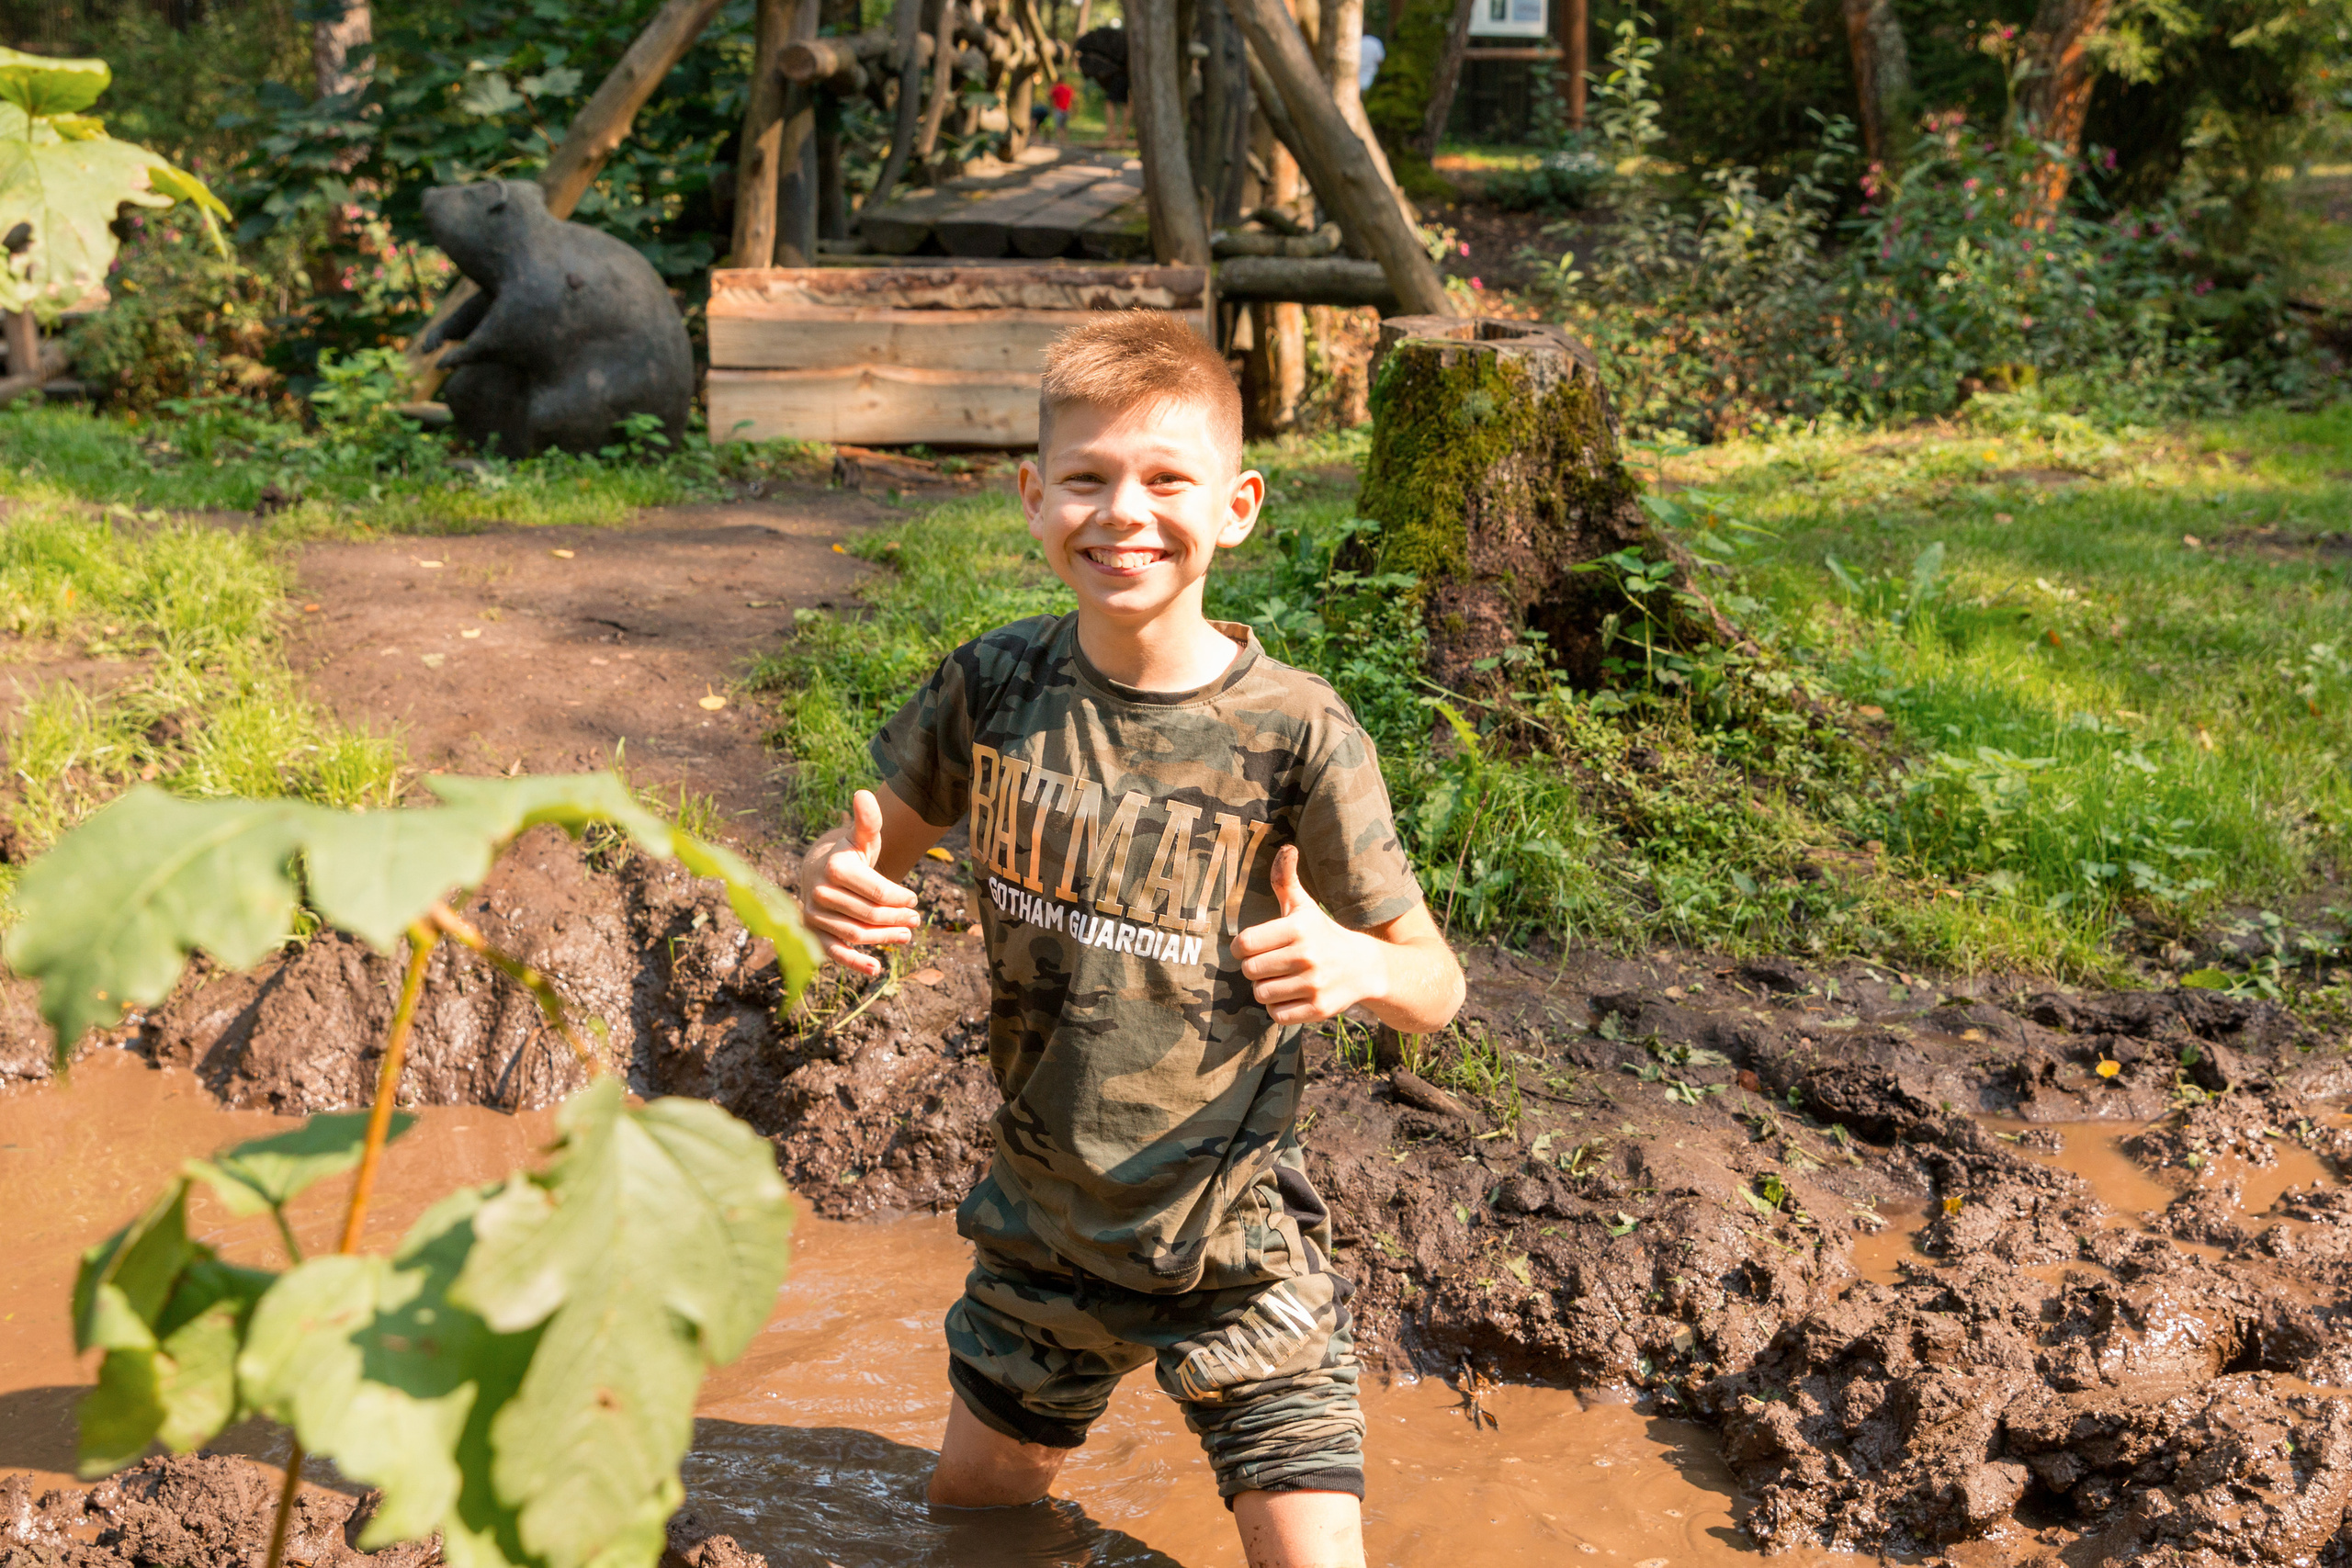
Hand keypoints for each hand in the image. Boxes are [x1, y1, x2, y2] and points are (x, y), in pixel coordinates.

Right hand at [798, 789, 920, 977]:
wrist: (819, 870)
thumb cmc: (849, 854)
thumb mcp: (861, 837)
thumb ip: (868, 821)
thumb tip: (864, 794)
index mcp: (834, 867)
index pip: (876, 890)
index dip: (900, 896)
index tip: (914, 898)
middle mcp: (820, 892)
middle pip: (869, 915)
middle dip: (897, 919)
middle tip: (916, 920)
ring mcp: (815, 915)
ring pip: (857, 934)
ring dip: (885, 939)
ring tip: (906, 936)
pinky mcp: (814, 934)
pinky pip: (834, 953)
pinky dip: (854, 963)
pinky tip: (876, 969)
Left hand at [1229, 846, 1386, 1025]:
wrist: (1365, 967)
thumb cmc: (1323, 933)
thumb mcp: (1304, 906)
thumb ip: (1286, 880)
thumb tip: (1286, 848)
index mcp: (1299, 928)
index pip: (1245, 944)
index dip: (1240, 948)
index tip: (1249, 949)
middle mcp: (1307, 956)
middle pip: (1250, 971)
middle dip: (1254, 969)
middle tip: (1267, 964)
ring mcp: (1314, 984)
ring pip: (1261, 994)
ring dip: (1265, 989)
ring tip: (1279, 980)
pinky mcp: (1319, 1008)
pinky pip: (1277, 1015)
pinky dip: (1278, 1008)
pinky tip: (1290, 995)